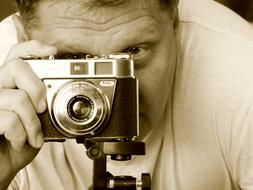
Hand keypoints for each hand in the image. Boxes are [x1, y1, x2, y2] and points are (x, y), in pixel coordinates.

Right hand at [0, 40, 56, 188]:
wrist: (4, 165)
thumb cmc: (21, 141)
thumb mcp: (38, 120)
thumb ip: (43, 103)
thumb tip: (59, 94)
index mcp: (10, 84)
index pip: (16, 54)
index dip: (32, 47)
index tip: (51, 51)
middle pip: (16, 66)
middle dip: (37, 89)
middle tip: (42, 109)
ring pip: (17, 98)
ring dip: (32, 123)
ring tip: (33, 136)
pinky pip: (8, 119)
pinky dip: (22, 134)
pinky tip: (20, 142)